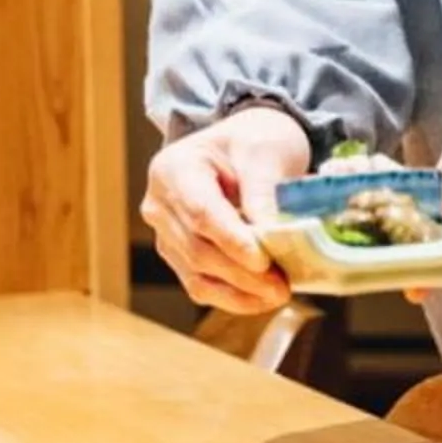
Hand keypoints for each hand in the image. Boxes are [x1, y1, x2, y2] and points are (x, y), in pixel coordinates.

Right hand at [141, 105, 310, 314]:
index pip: (200, 212)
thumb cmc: (254, 141)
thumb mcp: (264, 153)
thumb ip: (264, 192)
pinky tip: (261, 300)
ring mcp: (165, 233)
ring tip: (278, 295)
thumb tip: (272, 235)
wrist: (245, 144)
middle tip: (282, 286)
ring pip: (196, 273)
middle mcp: (159, 204)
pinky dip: (231, 297)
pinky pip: (199, 284)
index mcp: (174, 169)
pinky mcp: (179, 255)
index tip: (263, 260)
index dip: (231, 240)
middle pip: (197, 248)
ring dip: (239, 291)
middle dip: (241, 273)